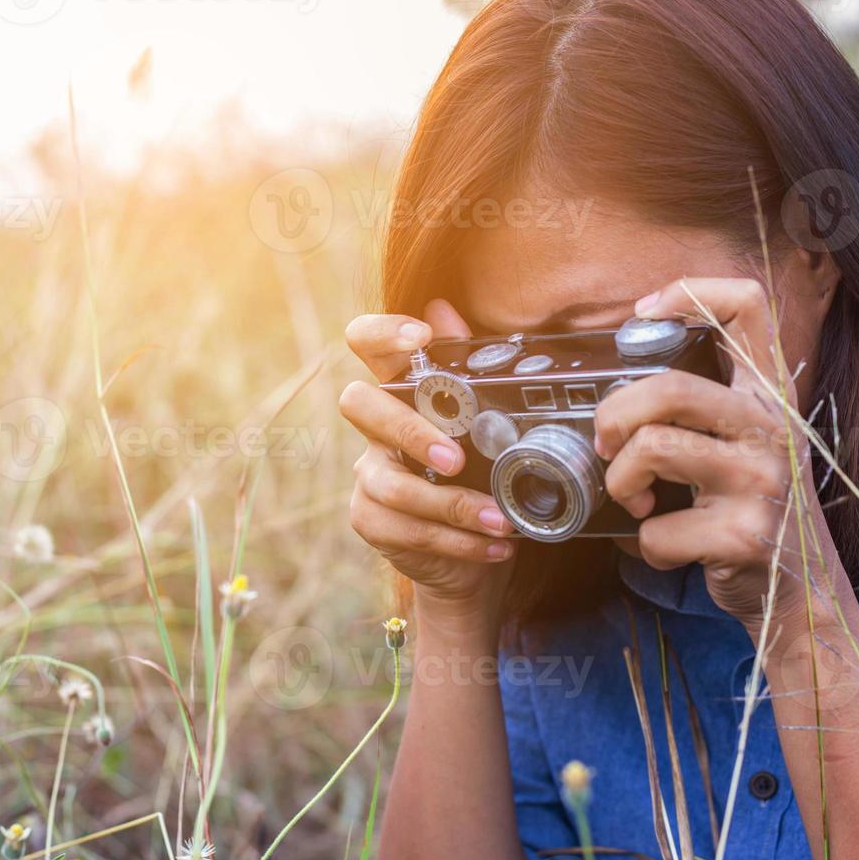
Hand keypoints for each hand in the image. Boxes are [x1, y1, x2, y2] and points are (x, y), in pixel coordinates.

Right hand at [340, 300, 516, 613]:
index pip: (366, 342)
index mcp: (402, 389)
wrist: (473, 551)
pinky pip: (405, 528)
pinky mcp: (370, 519)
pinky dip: (456, 540)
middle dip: (409, 430)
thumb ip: (468, 366)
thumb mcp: (488, 419)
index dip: (382, 332)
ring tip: (500, 519)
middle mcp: (376, 427)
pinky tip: (493, 544)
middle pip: (358, 404)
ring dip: (453, 505)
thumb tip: (444, 308)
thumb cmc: (480, 473)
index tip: (419, 336)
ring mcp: (369, 473)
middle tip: (456, 459)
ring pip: (391, 485)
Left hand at [594, 278, 846, 634]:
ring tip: (632, 498)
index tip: (643, 314)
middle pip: (669, 386)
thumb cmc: (755, 512)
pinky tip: (666, 548)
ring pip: (653, 448)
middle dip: (615, 415)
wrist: (802, 594)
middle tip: (608, 444)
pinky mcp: (744, 535)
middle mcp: (773, 428)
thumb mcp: (747, 446)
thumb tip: (619, 390)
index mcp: (770, 396)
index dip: (689, 292)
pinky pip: (657, 529)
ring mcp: (762, 482)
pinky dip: (645, 545)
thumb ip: (705, 410)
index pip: (748, 307)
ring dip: (621, 481)